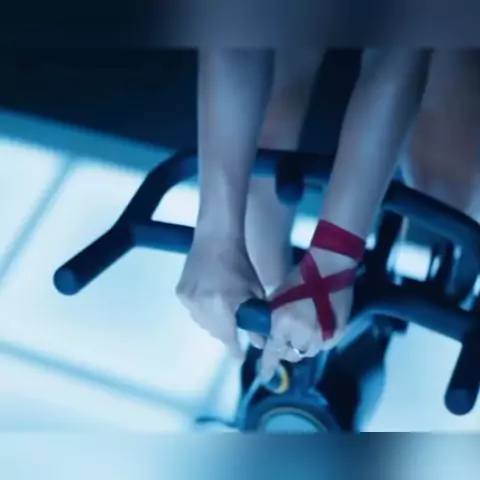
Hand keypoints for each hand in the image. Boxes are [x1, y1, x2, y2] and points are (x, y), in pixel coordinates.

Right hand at [176, 237, 264, 359]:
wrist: (215, 239)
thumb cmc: (240, 263)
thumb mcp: (254, 291)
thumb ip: (256, 318)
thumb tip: (260, 342)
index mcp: (222, 305)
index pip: (228, 338)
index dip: (234, 350)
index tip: (240, 358)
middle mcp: (201, 306)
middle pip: (214, 332)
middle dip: (226, 334)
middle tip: (235, 329)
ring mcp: (188, 300)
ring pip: (202, 323)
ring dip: (214, 323)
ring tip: (223, 313)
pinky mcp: (180, 293)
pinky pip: (193, 311)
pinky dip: (203, 311)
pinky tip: (210, 300)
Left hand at [258, 249, 355, 380]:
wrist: (330, 268)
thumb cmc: (298, 277)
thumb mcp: (278, 296)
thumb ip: (271, 318)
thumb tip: (266, 333)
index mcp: (283, 322)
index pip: (273, 352)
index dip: (267, 366)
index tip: (263, 377)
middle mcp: (301, 334)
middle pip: (291, 354)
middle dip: (287, 349)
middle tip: (286, 338)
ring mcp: (321, 336)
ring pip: (308, 352)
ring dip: (303, 346)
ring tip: (303, 329)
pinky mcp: (336, 334)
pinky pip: (323, 346)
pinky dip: (317, 341)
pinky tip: (317, 326)